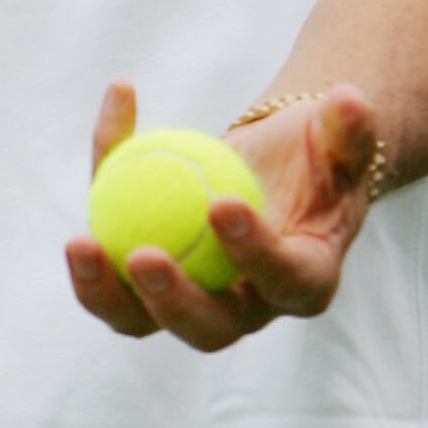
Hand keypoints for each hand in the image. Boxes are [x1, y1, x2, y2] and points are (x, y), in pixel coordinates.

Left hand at [64, 81, 381, 351]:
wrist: (285, 168)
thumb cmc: (320, 155)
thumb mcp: (342, 138)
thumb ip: (350, 127)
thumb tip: (348, 99)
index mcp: (306, 280)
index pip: (284, 280)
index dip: (255, 255)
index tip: (221, 204)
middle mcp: (250, 306)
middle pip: (209, 327)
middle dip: (173, 302)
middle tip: (142, 253)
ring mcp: (195, 302)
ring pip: (143, 320)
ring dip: (105, 293)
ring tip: (78, 244)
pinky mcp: (151, 285)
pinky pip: (113, 268)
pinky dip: (95, 219)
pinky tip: (101, 143)